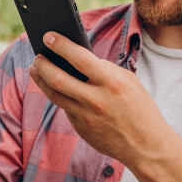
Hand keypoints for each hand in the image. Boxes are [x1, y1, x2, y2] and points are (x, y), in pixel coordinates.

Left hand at [28, 31, 169, 164]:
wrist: (146, 145)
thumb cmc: (139, 108)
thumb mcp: (128, 81)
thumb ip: (105, 69)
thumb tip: (78, 58)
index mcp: (112, 83)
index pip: (81, 58)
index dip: (62, 45)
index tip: (48, 36)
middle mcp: (96, 100)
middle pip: (58, 78)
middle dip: (43, 64)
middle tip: (37, 55)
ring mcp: (86, 117)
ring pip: (54, 94)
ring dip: (41, 79)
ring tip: (36, 69)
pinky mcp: (81, 129)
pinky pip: (64, 108)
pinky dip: (58, 95)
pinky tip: (54, 87)